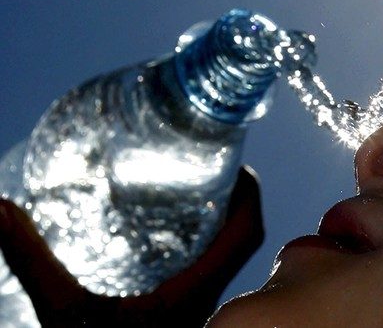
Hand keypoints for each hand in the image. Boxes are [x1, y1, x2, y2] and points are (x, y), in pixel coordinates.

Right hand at [0, 166, 263, 327]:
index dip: (250, 198)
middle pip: (241, 243)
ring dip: (219, 228)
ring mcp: (198, 311)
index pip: (247, 236)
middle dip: (234, 205)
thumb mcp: (64, 314)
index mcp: (194, 293)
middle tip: (211, 172)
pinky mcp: (184, 317)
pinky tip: (170, 241)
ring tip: (195, 195)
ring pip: (227, 261)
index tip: (239, 167)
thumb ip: (34, 261)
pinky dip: (202, 251)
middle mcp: (206, 300)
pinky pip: (208, 276)